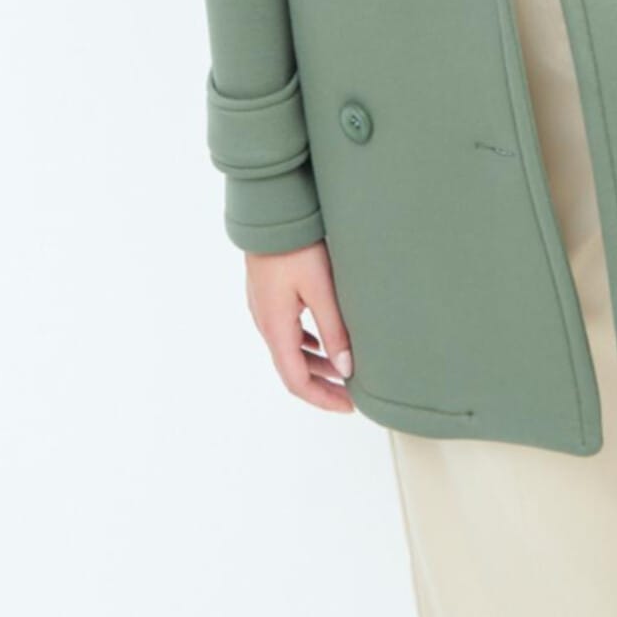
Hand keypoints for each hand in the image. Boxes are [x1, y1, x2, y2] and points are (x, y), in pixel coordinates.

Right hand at [244, 239, 356, 412]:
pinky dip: (307, 343)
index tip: (349, 406)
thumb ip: (334, 330)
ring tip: (344, 368)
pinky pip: (287, 330)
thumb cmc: (296, 246)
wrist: (271, 210)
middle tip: (352, 394)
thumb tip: (346, 369)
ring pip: (290, 349)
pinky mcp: (268, 293)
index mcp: (276, 327)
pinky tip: (324, 338)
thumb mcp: (321, 289)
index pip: (296, 381)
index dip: (323, 399)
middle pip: (292, 368)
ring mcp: (264, 307)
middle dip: (322, 385)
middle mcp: (265, 322)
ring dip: (315, 363)